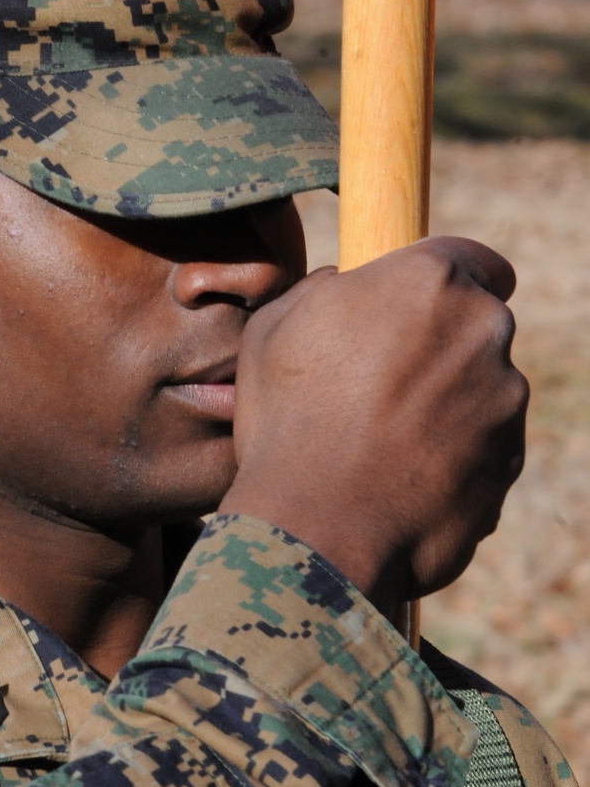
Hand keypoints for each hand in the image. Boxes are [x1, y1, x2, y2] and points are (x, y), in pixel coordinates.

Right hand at [218, 237, 527, 619]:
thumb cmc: (288, 421)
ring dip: (447, 402)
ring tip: (382, 442)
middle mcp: (482, 328)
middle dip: (439, 346)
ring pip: (483, 385)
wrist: (319, 528)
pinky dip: (456, 454)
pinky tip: (400, 477)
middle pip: (475, 324)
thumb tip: (339, 285)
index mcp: (428, 280)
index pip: (471, 258)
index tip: (416, 310)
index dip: (443, 283)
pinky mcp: (512, 457)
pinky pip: (487, 443)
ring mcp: (506, 396)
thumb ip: (321, 289)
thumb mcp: (274, 330)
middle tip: (381, 384)